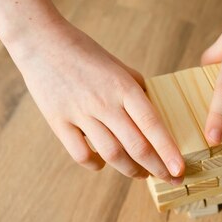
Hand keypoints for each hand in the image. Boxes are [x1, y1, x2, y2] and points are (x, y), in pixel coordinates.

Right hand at [9, 19, 184, 182]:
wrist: (41, 41)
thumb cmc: (83, 52)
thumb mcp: (117, 65)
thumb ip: (135, 88)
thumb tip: (153, 111)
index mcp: (123, 86)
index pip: (152, 124)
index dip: (168, 150)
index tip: (180, 170)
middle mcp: (104, 102)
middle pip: (136, 146)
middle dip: (157, 168)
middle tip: (170, 179)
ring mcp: (80, 113)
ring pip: (111, 154)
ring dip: (131, 170)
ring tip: (142, 174)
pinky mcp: (58, 122)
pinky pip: (81, 154)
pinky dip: (95, 165)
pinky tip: (103, 164)